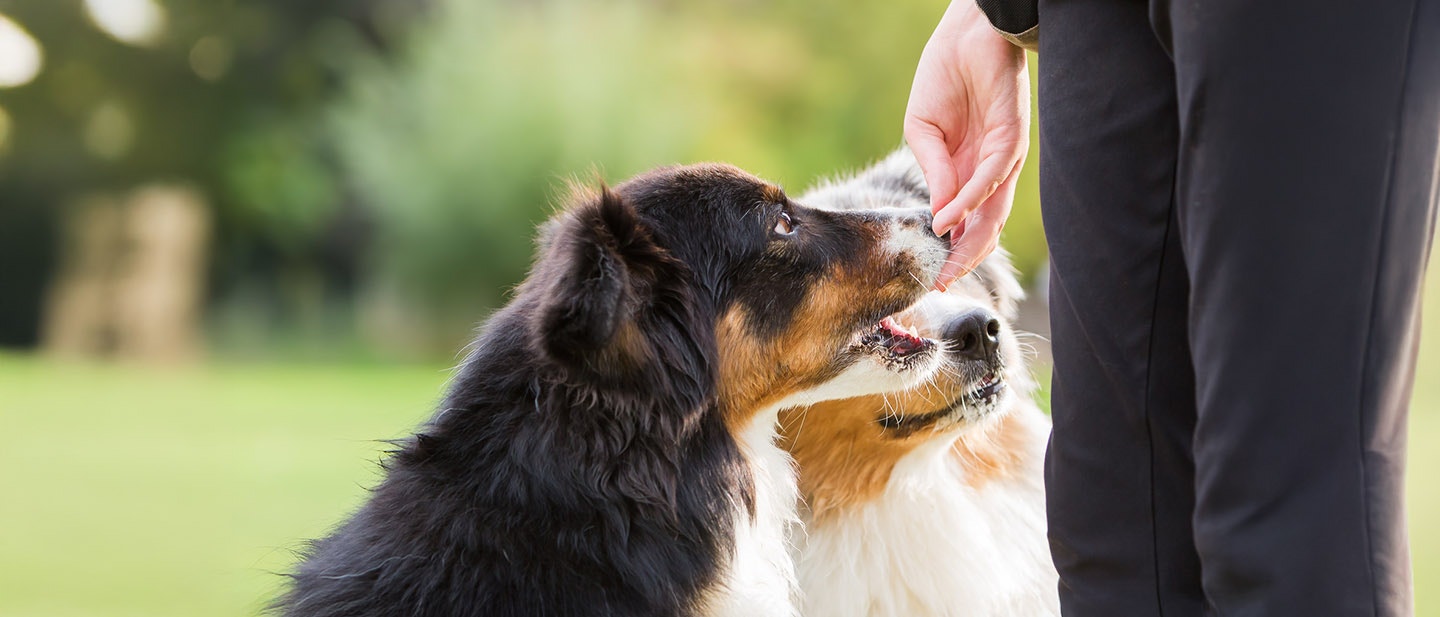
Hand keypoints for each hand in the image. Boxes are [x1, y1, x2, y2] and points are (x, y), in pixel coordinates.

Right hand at [904, 0, 1029, 288]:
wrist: (965, 35)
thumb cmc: (944, 78)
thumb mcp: (923, 134)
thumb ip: (932, 173)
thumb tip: (937, 218)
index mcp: (969, 171)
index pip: (966, 223)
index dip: (950, 251)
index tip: (930, 279)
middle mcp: (991, 172)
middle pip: (985, 228)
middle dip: (963, 260)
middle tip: (941, 286)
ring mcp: (1003, 159)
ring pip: (993, 212)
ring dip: (970, 242)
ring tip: (948, 267)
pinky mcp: (1011, 140)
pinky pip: (989, 179)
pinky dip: (968, 202)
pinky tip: (947, 218)